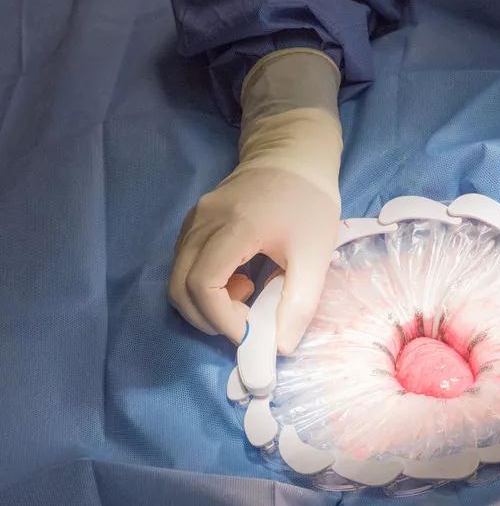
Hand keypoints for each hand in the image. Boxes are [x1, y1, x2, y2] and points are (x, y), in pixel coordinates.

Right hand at [168, 48, 343, 352]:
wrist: (293, 156)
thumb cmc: (309, 204)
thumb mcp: (316, 255)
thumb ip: (300, 303)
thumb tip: (281, 348)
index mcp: (233, 227)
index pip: (204, 284)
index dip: (223, 320)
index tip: (253, 334)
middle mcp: (202, 223)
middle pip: (179, 288)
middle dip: (208, 319)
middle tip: (246, 325)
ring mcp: (193, 221)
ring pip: (178, 278)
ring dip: (206, 304)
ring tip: (247, 298)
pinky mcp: (194, 222)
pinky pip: (185, 264)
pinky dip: (206, 287)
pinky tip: (240, 282)